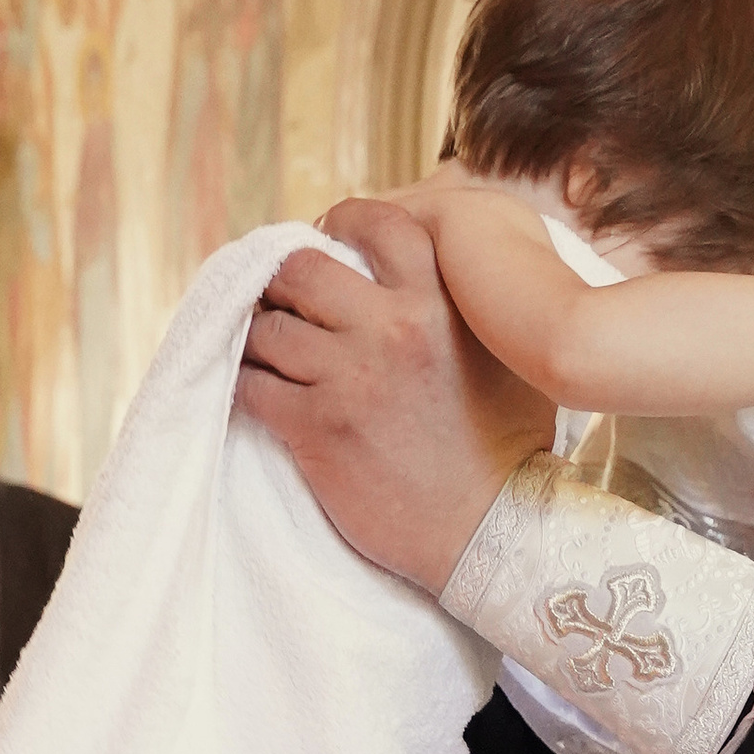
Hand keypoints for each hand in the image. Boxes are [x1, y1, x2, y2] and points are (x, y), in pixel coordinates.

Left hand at [236, 194, 554, 591]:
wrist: (488, 529)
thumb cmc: (506, 446)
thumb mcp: (509, 354)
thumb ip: (473, 304)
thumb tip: (442, 269)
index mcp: (441, 301)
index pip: (378, 224)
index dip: (341, 223)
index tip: (328, 240)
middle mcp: (393, 327)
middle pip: (300, 269)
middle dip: (281, 281)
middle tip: (280, 301)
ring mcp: (349, 377)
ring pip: (266, 327)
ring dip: (257, 338)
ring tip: (266, 353)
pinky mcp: (316, 426)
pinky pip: (250, 384)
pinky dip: (244, 383)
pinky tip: (256, 391)